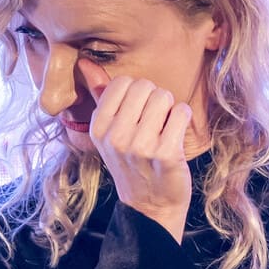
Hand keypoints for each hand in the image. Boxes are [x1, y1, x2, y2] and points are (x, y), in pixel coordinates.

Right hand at [82, 58, 194, 242]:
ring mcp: (140, 146)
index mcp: (98, 127)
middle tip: (154, 123)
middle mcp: (115, 136)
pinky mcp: (165, 154)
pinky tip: (176, 136)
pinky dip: (183, 120)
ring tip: (165, 130)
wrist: (151, 206)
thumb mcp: (109, 132)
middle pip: (144, 86)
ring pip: (164, 97)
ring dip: (170, 109)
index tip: (138, 113)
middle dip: (155, 99)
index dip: (137, 93)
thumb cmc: (132, 163)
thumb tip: (85, 63)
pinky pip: (181, 112)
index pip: (122, 82)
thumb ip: (100, 95)